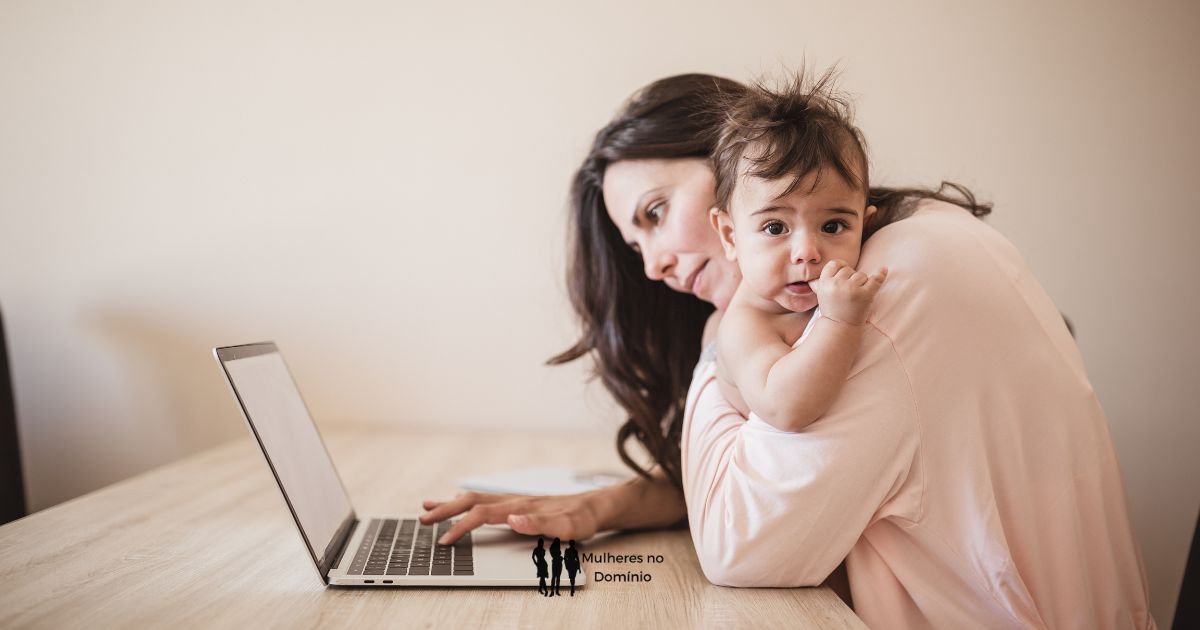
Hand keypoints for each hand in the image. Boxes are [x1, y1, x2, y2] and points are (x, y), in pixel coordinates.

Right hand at [419, 491, 600, 544]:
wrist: (595, 506)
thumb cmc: (581, 519)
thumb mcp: (567, 527)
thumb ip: (540, 524)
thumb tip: (511, 520)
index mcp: (520, 507)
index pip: (481, 515)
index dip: (460, 527)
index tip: (443, 540)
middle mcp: (513, 500)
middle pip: (471, 502)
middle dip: (445, 511)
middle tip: (422, 519)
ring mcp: (514, 500)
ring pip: (475, 498)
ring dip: (450, 503)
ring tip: (427, 506)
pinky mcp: (517, 503)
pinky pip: (484, 500)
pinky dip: (465, 502)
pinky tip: (458, 503)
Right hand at [809, 260, 887, 324]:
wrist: (839, 327)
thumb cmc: (832, 309)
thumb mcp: (822, 293)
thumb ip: (822, 281)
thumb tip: (819, 270)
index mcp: (825, 282)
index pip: (836, 263)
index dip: (841, 267)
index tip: (844, 275)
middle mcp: (837, 284)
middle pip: (849, 270)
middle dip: (851, 279)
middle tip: (848, 294)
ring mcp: (851, 289)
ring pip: (862, 275)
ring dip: (862, 283)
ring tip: (856, 296)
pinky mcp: (865, 295)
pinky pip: (875, 280)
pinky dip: (881, 274)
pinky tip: (884, 269)